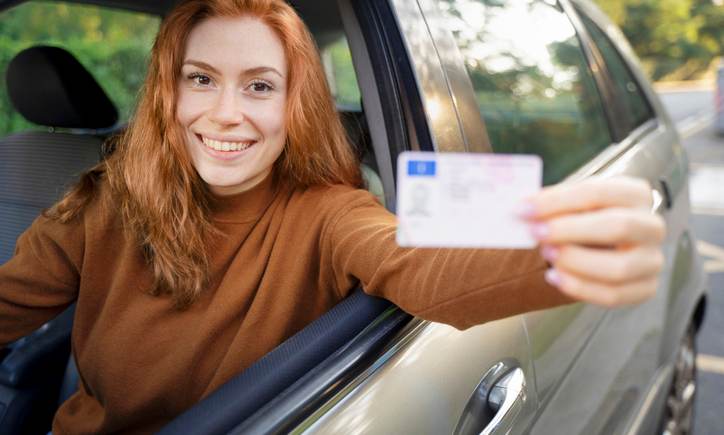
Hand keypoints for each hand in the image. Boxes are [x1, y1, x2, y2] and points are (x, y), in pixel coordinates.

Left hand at [523, 176, 665, 306]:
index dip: (558, 201)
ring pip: (618, 267)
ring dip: (575, 261)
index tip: (524, 209)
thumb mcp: (570, 204)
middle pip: (616, 227)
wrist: (598, 244)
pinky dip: (579, 288)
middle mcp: (651, 226)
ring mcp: (652, 260)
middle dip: (570, 230)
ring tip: (547, 254)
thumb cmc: (582, 218)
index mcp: (635, 194)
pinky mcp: (645, 288)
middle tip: (536, 233)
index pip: (598, 192)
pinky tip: (554, 277)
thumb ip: (551, 204)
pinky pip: (613, 295)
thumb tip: (523, 209)